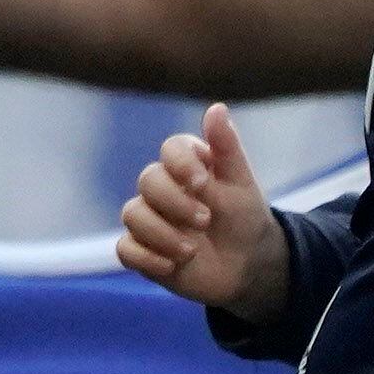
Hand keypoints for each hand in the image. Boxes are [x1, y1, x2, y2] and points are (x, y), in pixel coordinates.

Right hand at [115, 103, 283, 324]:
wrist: (248, 265)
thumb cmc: (244, 217)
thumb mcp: (241, 183)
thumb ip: (227, 146)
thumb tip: (217, 107)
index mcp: (187, 165)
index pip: (170, 149)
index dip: (180, 163)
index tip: (203, 183)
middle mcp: (163, 188)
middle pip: (147, 180)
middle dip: (174, 202)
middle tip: (205, 220)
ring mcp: (150, 218)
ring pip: (132, 214)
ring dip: (162, 234)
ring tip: (191, 251)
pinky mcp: (142, 250)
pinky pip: (125, 249)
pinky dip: (148, 258)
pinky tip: (173, 266)